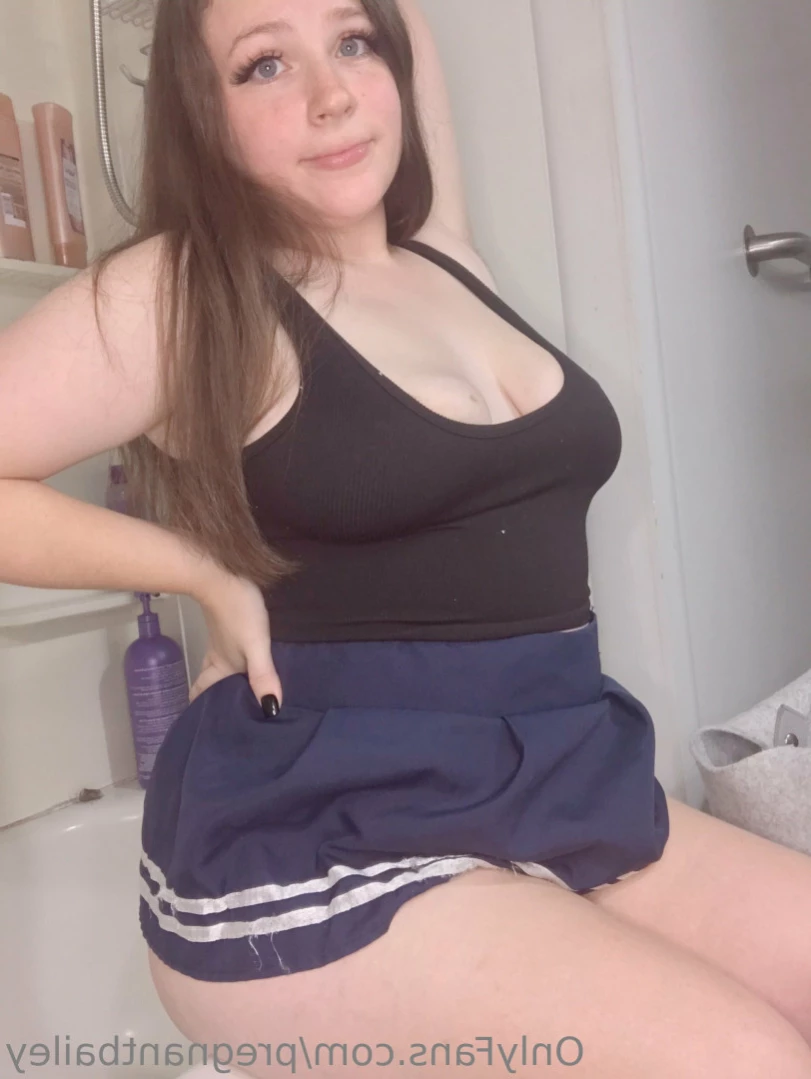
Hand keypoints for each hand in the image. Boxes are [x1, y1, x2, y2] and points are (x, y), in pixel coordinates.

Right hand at [189, 568, 282, 711]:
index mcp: (221, 666)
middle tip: (229, 717)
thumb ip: (263, 675)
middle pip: (209, 684)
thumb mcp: (256, 644)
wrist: (222, 575)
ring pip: (218, 670)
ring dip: (224, 683)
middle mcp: (219, 658)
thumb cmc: (238, 611)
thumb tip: (271, 709)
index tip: (208, 728)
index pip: (203, 694)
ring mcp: (222, 643)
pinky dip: (232, 666)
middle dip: (215, 700)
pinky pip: (226, 655)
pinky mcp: (228, 629)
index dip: (203, 711)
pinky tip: (247, 665)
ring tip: (240, 697)